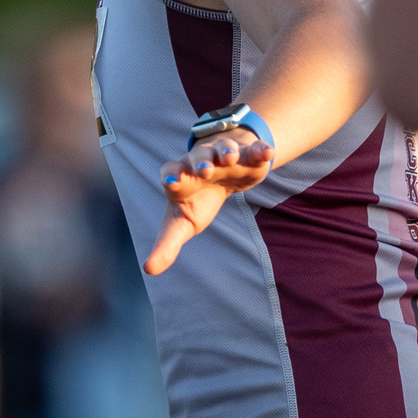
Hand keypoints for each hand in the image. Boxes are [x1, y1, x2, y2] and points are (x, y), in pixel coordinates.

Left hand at [143, 128, 273, 274]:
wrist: (225, 174)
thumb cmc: (197, 201)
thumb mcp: (182, 224)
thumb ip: (167, 244)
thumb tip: (149, 269)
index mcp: (182, 178)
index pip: (171, 171)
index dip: (171, 176)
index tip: (171, 183)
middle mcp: (201, 162)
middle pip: (199, 157)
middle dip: (201, 162)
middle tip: (205, 171)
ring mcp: (225, 156)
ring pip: (225, 148)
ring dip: (227, 151)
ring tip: (230, 158)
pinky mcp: (249, 156)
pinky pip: (255, 150)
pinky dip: (261, 150)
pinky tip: (267, 153)